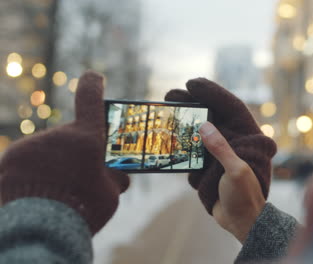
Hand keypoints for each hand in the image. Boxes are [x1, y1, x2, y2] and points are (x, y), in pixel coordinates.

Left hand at [0, 71, 129, 234]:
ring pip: (46, 150)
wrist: (40, 226)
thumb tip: (120, 177)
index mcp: (87, 139)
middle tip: (77, 177)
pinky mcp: (10, 157)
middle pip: (69, 138)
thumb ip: (112, 179)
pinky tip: (36, 191)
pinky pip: (26, 161)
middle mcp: (58, 135)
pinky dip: (31, 173)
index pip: (90, 99)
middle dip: (74, 154)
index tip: (93, 76)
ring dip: (52, 164)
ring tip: (55, 191)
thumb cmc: (82, 209)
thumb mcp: (109, 195)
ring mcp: (31, 144)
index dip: (92, 86)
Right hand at [165, 78, 276, 240]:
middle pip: (210, 115)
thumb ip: (220, 148)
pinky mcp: (207, 165)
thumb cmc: (246, 196)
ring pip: (198, 131)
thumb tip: (204, 126)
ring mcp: (218, 152)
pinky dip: (180, 144)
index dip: (211, 92)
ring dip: (182, 123)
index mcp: (246, 137)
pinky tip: (167, 137)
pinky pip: (192, 150)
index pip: (229, 106)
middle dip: (191, 104)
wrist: (242, 222)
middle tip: (170, 95)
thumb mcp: (236, 171)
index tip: (192, 84)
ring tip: (164, 113)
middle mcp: (232, 140)